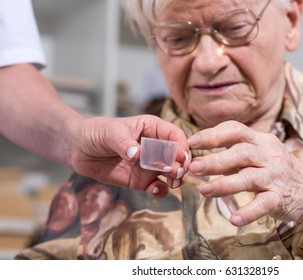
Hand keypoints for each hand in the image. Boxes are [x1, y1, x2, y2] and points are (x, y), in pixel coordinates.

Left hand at [66, 114, 190, 197]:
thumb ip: (124, 143)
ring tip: (173, 183)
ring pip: (173, 173)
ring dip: (177, 179)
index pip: (175, 136)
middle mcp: (156, 147)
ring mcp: (150, 165)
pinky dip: (161, 191)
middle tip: (177, 173)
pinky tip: (155, 190)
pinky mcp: (142, 181)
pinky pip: (158, 187)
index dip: (181, 146)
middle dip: (182, 165)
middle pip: (178, 156)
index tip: (180, 157)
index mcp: (153, 128)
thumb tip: (137, 154)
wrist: (78, 150)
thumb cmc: (95, 132)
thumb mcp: (109, 132)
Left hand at [187, 120, 302, 227]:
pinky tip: (233, 219)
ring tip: (204, 191)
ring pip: (250, 178)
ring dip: (225, 184)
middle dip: (216, 160)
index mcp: (261, 141)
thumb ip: (232, 157)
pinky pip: (264, 204)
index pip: (236, 130)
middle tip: (194, 168)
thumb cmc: (276, 170)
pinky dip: (248, 212)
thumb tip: (198, 159)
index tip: (192, 142)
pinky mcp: (280, 198)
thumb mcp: (258, 155)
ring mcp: (276, 176)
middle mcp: (269, 155)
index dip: (213, 134)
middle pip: (241, 153)